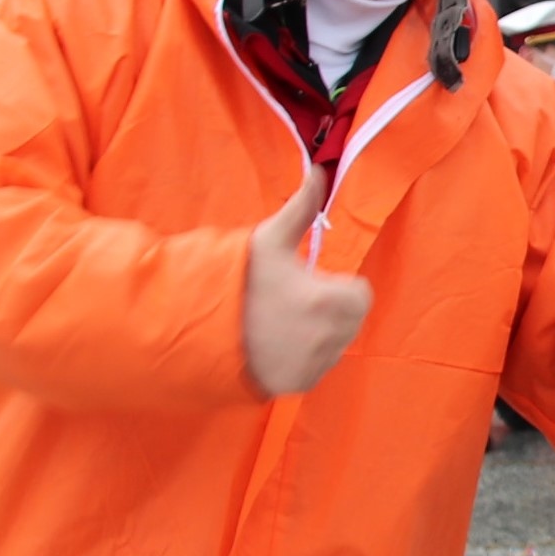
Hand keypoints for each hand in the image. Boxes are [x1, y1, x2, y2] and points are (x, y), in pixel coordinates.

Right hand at [243, 167, 371, 396]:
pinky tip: (274, 343)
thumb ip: (301, 208)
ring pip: (335, 344)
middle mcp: (329, 338)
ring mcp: (315, 366)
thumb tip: (319, 170)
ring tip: (280, 322)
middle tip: (292, 301)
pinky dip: (304, 356)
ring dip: (319, 333)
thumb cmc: (236, 279)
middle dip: (330, 309)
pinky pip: (317, 366)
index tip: (308, 282)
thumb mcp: (269, 240)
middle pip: (350, 320)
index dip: (336, 285)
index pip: (360, 294)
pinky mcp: (299, 384)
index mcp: (331, 301)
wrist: (194, 327)